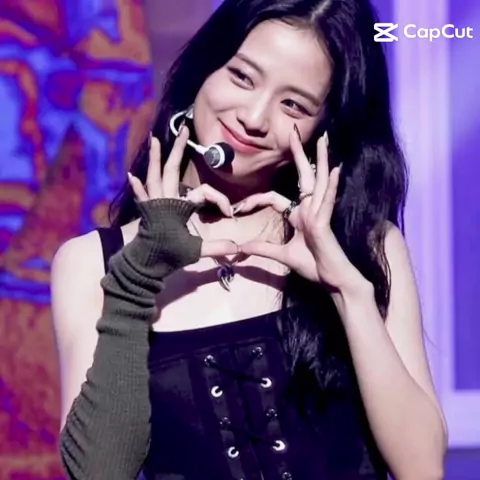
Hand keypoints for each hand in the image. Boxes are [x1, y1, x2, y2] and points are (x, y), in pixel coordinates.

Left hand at [127, 127, 237, 257]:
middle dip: (178, 149)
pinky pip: (140, 193)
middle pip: (171, 169)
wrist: (145, 262)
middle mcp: (165, 199)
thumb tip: (238, 248)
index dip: (220, 201)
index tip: (228, 213)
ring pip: (154, 175)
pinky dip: (137, 185)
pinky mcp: (146, 209)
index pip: (204, 194)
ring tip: (153, 139)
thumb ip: (216, 247)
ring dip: (154, 157)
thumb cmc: (170, 254)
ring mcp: (153, 202)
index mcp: (180, 206)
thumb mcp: (195, 251)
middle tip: (183, 131)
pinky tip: (131, 175)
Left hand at [238, 128, 365, 292]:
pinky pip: (327, 201)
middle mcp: (310, 210)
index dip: (255, 200)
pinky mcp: (325, 222)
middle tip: (294, 133)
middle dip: (300, 155)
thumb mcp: (282, 255)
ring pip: (320, 182)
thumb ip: (263, 249)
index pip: (275, 198)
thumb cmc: (314, 266)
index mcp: (300, 216)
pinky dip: (332, 185)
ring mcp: (319, 214)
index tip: (239, 207)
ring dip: (321, 160)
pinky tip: (335, 169)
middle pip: (305, 178)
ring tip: (323, 140)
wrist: (333, 280)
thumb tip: (242, 248)